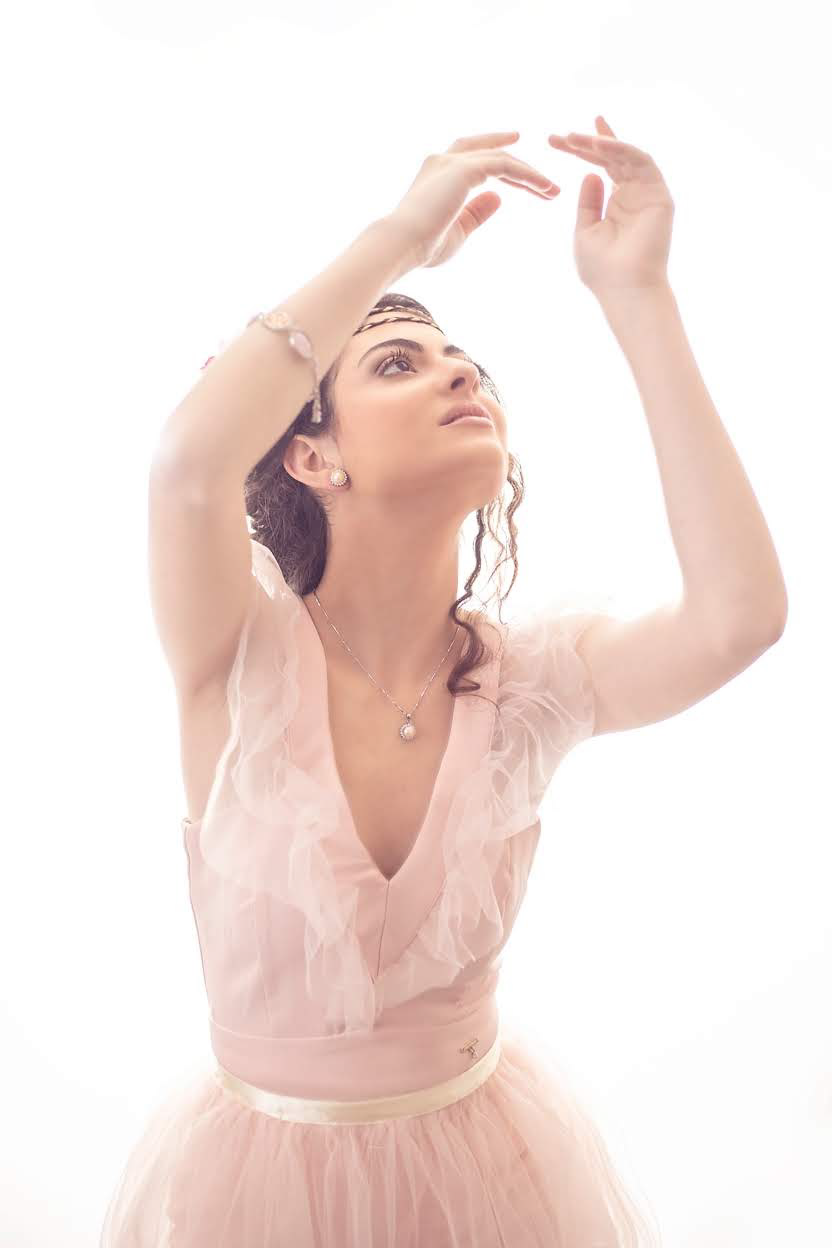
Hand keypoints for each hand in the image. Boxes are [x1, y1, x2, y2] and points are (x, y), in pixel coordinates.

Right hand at [387, 131, 559, 270]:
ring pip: (501, 158)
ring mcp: (453, 161)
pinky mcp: (464, 169)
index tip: (520, 164)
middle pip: (490, 151)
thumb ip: (477, 211)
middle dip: (520, 164)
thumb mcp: (458, 228)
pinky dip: (526, 175)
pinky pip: (504, 165)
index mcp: (438, 172)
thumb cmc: (422, 245)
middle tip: (545, 181)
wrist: (401, 244)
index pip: (473, 157)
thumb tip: (500, 197)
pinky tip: (543, 187)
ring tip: (552, 190)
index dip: (498, 157)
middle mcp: (444, 160)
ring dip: (529, 174)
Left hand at [548, 116, 674, 296]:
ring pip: (626, 156)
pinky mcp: (660, 194)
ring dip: (601, 143)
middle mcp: (634, 195)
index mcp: (617, 204)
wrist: (624, 289)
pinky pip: (641, 162)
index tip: (560, 138)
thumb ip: (588, 202)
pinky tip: (598, 144)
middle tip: (561, 135)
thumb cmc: (602, 269)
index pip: (603, 168)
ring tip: (575, 138)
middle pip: (612, 158)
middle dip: (586, 144)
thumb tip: (589, 173)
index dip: (584, 150)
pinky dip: (620, 149)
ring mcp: (648, 193)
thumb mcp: (585, 230)